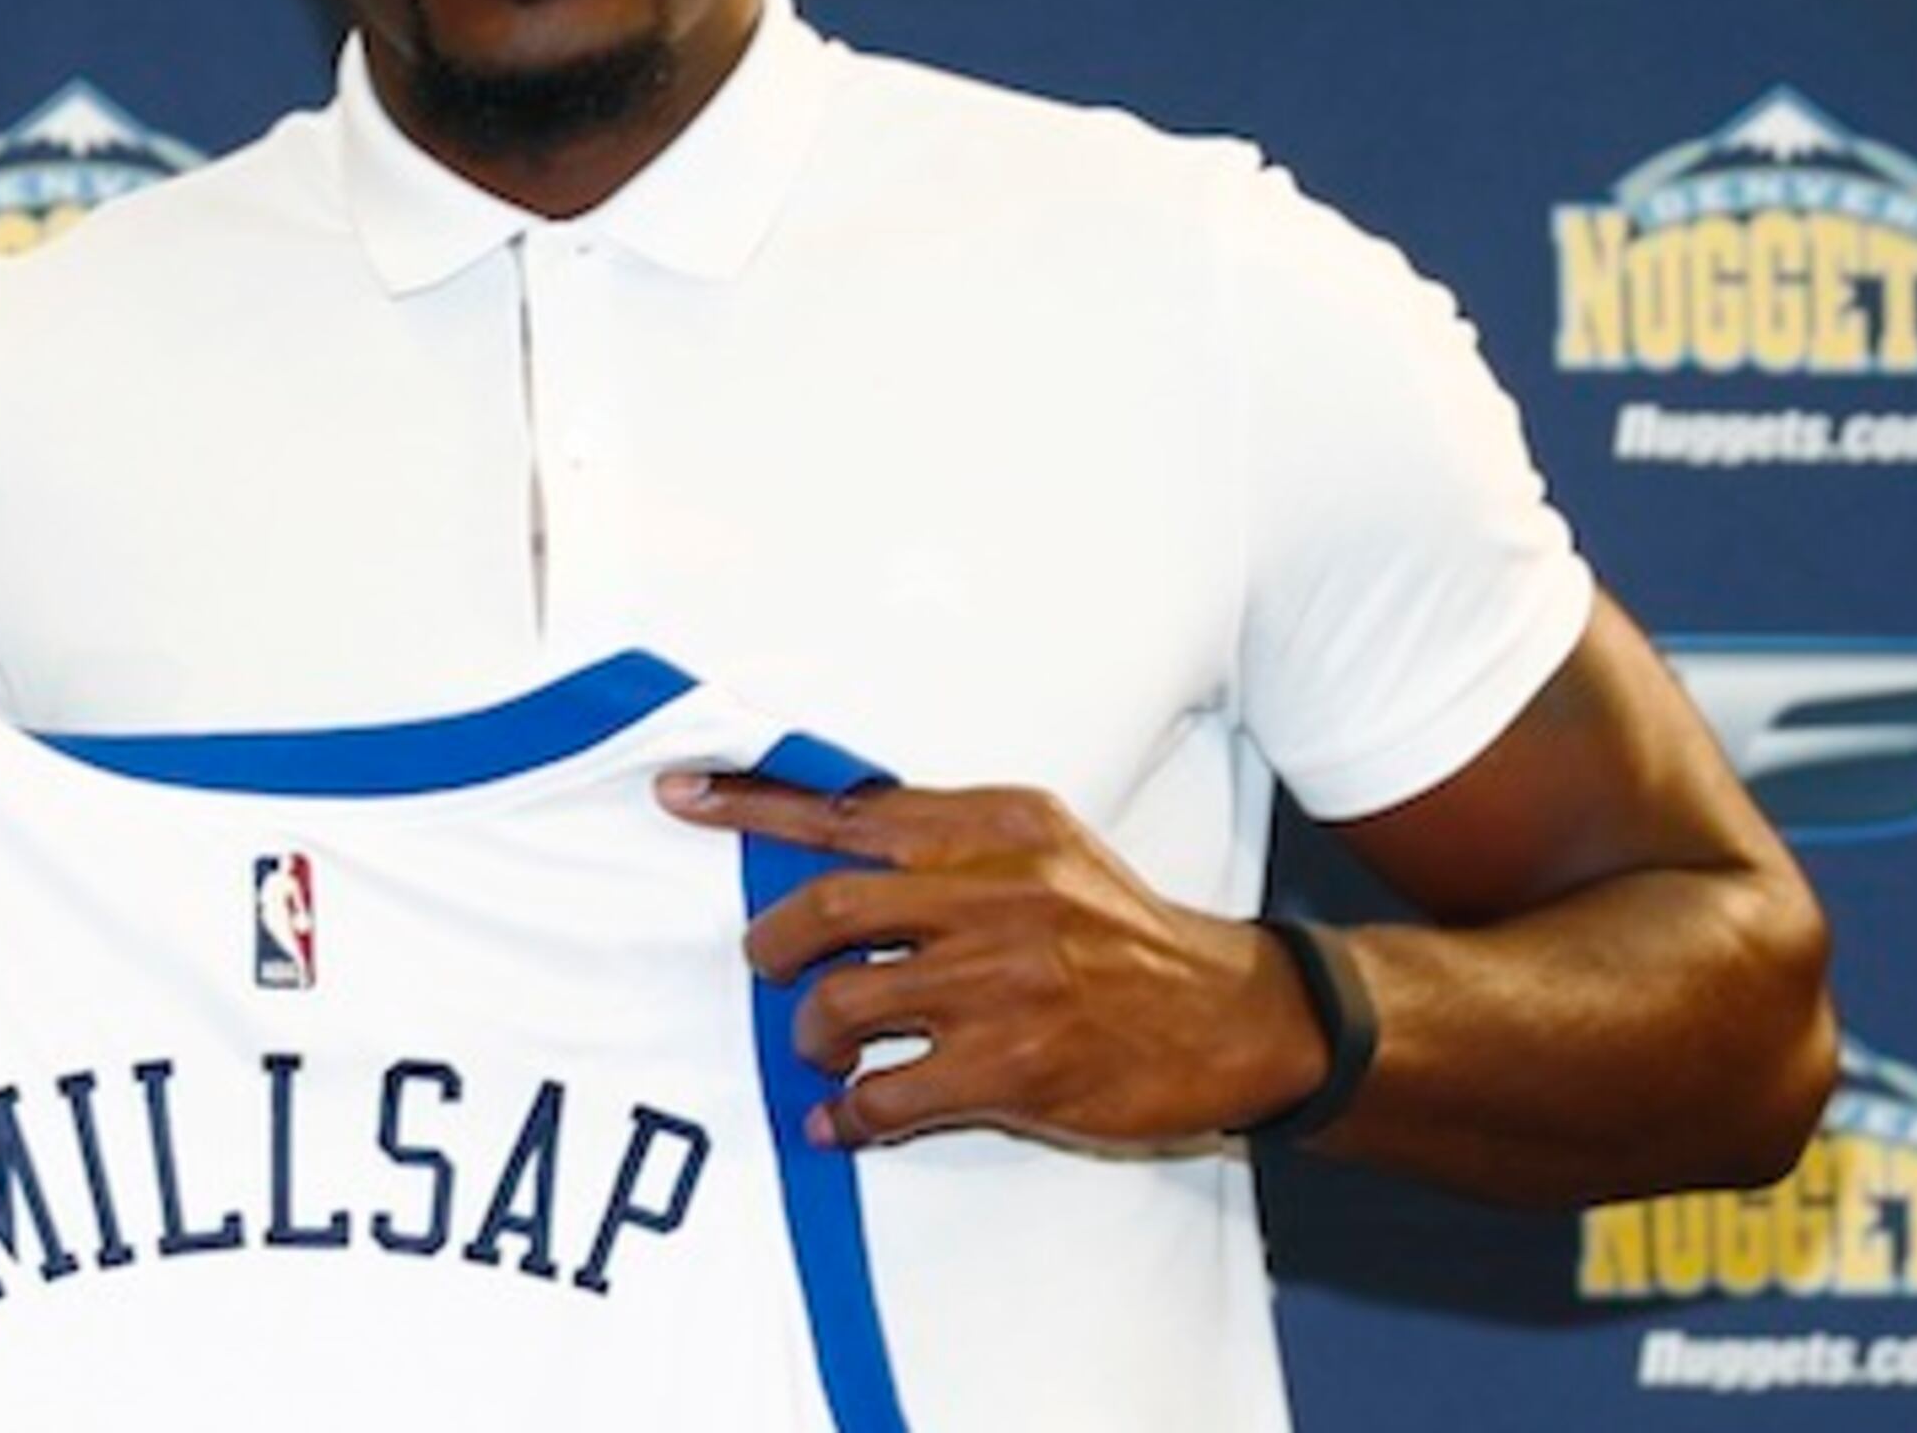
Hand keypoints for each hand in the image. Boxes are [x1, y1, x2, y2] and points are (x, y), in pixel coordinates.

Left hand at [656, 773, 1324, 1150]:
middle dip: (772, 943)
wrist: (1233, 1015)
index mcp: (997, 825)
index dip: (751, 803)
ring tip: (822, 1047)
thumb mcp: (1045, 848)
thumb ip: (947, 838)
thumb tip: (830, 838)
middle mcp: (995, 893)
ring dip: (811, 1033)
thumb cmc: (1121, 932)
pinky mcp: (1012, 1067)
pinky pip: (885, 1095)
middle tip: (768, 966)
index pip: (847, 806)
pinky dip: (847, 1114)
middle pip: (825, 905)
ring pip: (843, 1001)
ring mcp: (1003, 983)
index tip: (682, 796)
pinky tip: (842, 1120)